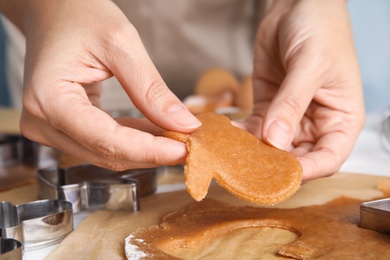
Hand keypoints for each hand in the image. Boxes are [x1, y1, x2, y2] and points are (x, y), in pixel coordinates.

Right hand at [11, 0, 200, 169]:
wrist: (52, 10)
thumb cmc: (78, 15)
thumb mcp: (121, 45)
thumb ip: (152, 90)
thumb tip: (184, 123)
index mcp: (49, 101)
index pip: (108, 141)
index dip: (151, 151)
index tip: (186, 150)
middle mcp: (43, 122)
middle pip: (107, 153)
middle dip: (153, 152)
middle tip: (190, 144)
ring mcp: (50, 127)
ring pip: (108, 152)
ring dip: (145, 147)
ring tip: (177, 134)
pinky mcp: (63, 125)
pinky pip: (104, 141)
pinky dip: (133, 138)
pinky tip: (157, 129)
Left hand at [244, 0, 364, 180]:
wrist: (298, 5)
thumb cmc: (320, 28)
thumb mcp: (309, 65)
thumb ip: (291, 104)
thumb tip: (274, 141)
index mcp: (341, 119)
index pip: (328, 158)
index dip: (306, 171)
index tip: (280, 175)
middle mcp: (316, 123)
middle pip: (296, 157)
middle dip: (272, 165)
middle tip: (246, 168)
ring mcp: (290, 117)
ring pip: (272, 147)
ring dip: (252, 152)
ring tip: (231, 153)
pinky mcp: (269, 107)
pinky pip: (255, 128)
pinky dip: (241, 134)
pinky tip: (227, 134)